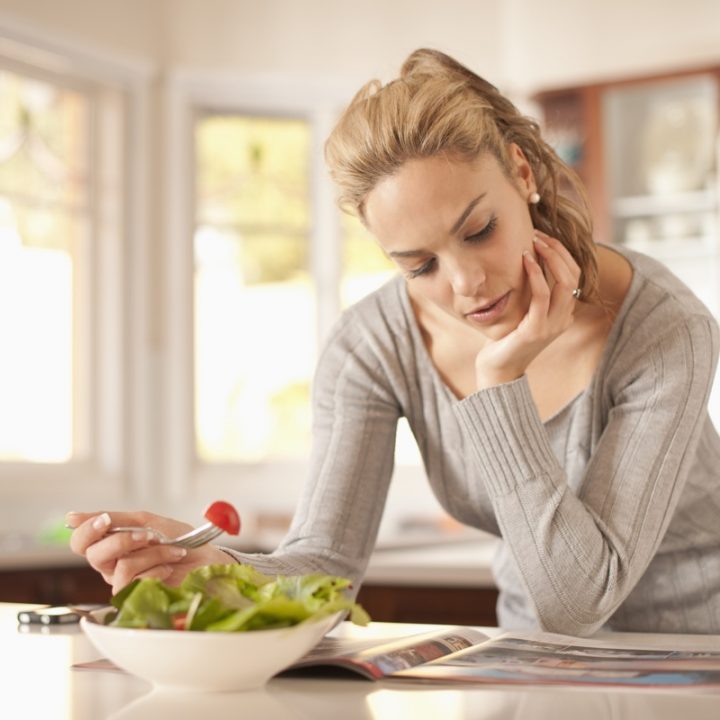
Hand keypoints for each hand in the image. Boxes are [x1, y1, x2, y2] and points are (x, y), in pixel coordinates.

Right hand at [66, 510, 235, 594]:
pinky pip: (135, 581)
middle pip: (92, 555)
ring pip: (120, 566)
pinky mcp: (136, 598)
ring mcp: (123, 583)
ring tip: (170, 550)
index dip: (86, 530)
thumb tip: (70, 518)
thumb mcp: (147, 522)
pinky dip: (157, 567)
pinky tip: (169, 568)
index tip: (105, 519)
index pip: (80, 541)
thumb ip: (115, 519)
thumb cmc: (179, 539)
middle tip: (147, 534)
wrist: (205, 558)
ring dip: (151, 553)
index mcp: (111, 544)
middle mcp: (111, 565)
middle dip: (122, 539)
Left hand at [474, 230, 580, 388]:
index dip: (561, 252)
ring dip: (549, 257)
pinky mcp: (536, 330)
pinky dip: (535, 274)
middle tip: (538, 234)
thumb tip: (528, 262)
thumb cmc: (505, 338)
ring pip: (564, 282)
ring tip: (533, 241)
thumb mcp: (523, 312)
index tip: (542, 236)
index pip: (574, 275)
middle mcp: (563, 319)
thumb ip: (532, 294)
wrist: (497, 369)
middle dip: (558, 250)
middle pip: (574, 274)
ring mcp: (552, 326)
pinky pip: (542, 296)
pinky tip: (525, 260)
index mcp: (564, 313)